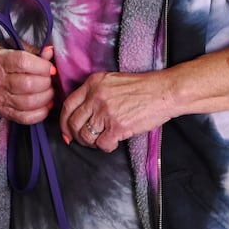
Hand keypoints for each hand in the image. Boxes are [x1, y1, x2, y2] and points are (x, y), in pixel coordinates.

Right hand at [0, 45, 56, 124]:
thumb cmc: (2, 63)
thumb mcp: (13, 49)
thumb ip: (33, 50)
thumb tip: (50, 52)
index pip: (22, 62)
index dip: (41, 66)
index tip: (51, 69)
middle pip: (27, 84)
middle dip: (46, 83)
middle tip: (50, 80)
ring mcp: (0, 98)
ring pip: (28, 102)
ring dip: (45, 97)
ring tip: (49, 92)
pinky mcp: (4, 112)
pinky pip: (25, 117)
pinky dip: (40, 113)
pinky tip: (45, 105)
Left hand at [60, 70, 177, 151]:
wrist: (164, 92)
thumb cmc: (143, 88)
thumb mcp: (113, 81)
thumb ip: (95, 93)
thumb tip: (82, 114)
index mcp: (94, 83)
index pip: (68, 105)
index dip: (64, 121)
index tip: (67, 131)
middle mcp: (96, 97)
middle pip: (73, 122)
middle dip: (75, 136)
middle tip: (83, 140)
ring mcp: (106, 112)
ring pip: (85, 136)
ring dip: (91, 143)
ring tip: (100, 141)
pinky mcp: (117, 126)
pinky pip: (102, 144)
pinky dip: (106, 147)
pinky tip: (113, 143)